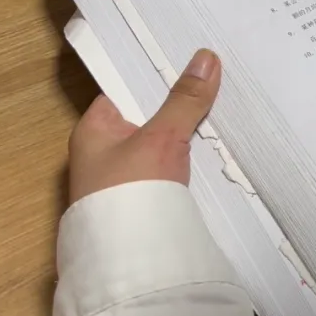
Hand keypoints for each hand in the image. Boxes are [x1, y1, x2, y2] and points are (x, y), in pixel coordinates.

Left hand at [67, 49, 221, 203]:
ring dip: (184, 135)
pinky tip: (212, 152)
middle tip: (214, 84)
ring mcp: (122, 179)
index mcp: (94, 130)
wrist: (129, 258)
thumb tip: (206, 57)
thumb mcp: (162, 136)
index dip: (155, 77)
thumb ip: (185, 99)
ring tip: (221, 111)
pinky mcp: (142, 201)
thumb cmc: (131, 189)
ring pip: (159, 145)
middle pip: (146, 118)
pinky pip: (168, 169)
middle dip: (177, 106)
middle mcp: (103, 152)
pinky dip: (187, 160)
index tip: (188, 61)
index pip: (125, 91)